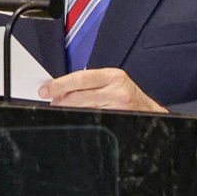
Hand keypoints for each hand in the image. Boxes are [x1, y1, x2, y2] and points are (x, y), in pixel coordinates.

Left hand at [38, 68, 166, 112]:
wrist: (150, 112)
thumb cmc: (128, 96)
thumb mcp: (112, 83)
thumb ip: (90, 84)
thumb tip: (61, 89)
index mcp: (113, 76)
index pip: (81, 78)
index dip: (60, 84)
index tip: (46, 89)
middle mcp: (118, 90)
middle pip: (81, 96)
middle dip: (61, 100)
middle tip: (50, 101)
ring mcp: (119, 107)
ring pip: (85, 109)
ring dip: (68, 110)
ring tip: (60, 109)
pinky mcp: (118, 119)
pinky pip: (93, 119)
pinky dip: (81, 117)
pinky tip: (74, 116)